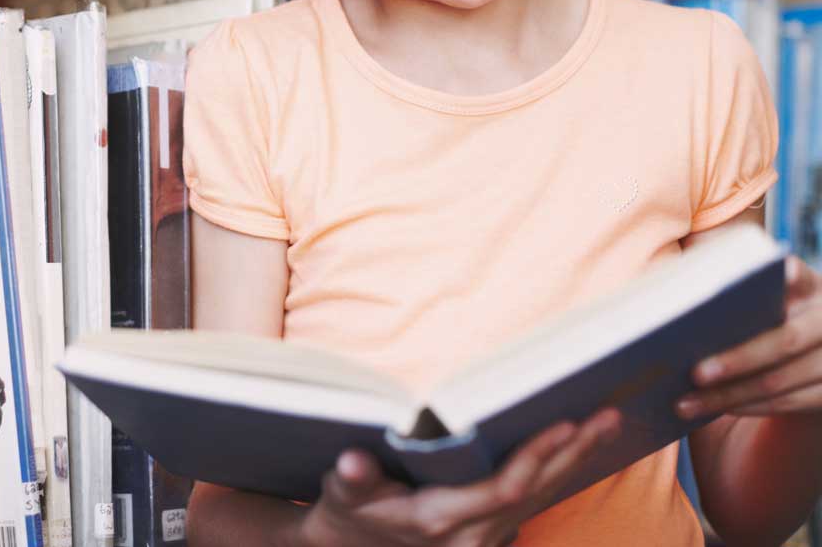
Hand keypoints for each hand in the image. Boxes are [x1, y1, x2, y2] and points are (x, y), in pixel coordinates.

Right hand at [297, 408, 621, 546]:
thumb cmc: (348, 512)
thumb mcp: (342, 493)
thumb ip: (352, 478)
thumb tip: (351, 460)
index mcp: (439, 521)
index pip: (503, 489)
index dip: (537, 458)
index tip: (565, 424)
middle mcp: (472, 537)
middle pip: (536, 493)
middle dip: (573, 453)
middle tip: (607, 415)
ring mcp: (485, 541)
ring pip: (541, 498)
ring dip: (575, 461)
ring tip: (606, 423)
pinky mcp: (491, 535)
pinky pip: (534, 503)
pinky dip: (559, 474)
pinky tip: (578, 449)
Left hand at [679, 256, 821, 419]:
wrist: (801, 351)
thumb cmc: (753, 312)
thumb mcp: (748, 293)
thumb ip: (723, 280)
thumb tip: (663, 286)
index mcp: (808, 284)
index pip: (795, 275)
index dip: (784, 276)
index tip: (768, 277)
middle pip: (785, 341)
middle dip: (738, 359)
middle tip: (694, 373)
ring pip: (780, 380)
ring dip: (730, 395)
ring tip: (684, 403)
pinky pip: (788, 403)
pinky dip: (748, 406)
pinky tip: (714, 408)